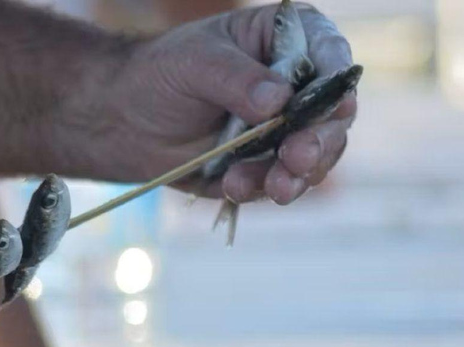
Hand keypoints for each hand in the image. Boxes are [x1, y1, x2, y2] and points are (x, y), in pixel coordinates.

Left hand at [97, 2, 355, 204]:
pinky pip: (281, 182)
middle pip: (333, 114)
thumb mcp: (195, 63)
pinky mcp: (268, 166)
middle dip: (319, 140)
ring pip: (315, 155)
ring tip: (274, 188)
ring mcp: (286, 130)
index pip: (328, 52)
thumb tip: (278, 101)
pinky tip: (235, 186)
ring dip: (297, 175)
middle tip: (297, 158)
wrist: (126, 122)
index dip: (336, 77)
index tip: (335, 101)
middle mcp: (297, 86)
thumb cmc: (162, 75)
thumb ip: (235, 79)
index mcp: (287, 40)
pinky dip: (263, 188)